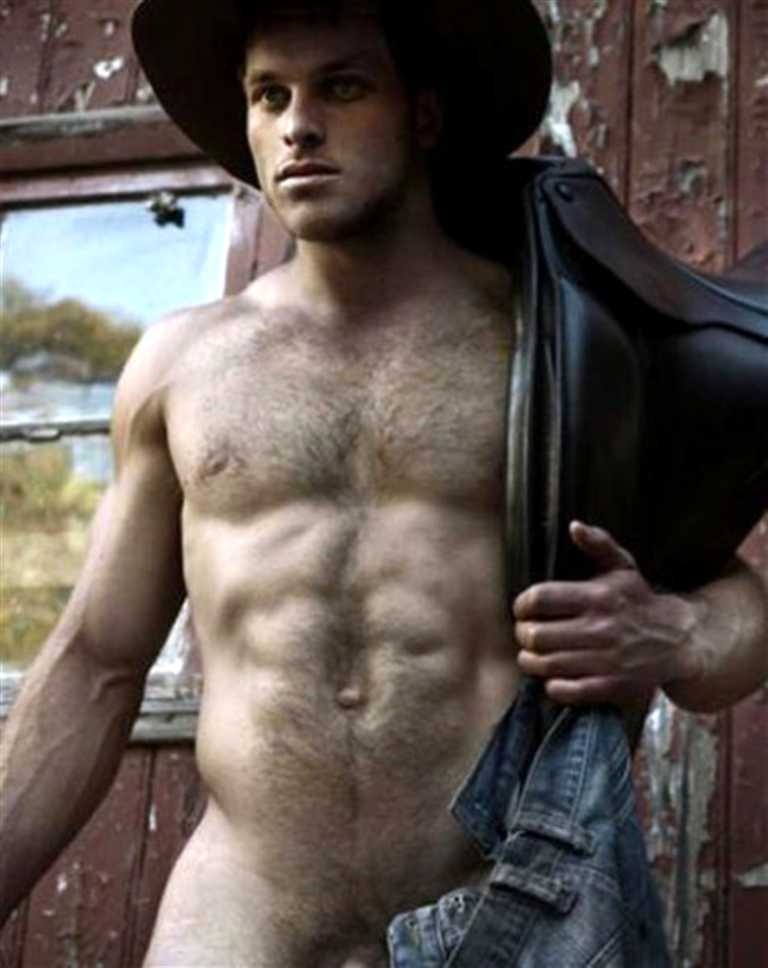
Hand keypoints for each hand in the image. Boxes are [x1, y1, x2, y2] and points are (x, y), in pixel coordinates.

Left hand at [513, 521, 700, 704]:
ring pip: (546, 664)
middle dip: (522, 634)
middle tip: (524, 633)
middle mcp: (600, 629)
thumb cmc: (641, 601)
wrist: (681, 641)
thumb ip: (598, 544)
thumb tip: (574, 526)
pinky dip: (552, 685)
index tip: (522, 609)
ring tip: (530, 654)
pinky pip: (566, 690)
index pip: (540, 599)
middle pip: (536, 635)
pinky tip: (553, 676)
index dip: (522, 605)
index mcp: (598, 597)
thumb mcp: (624, 567)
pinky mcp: (611, 686)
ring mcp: (605, 660)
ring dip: (530, 660)